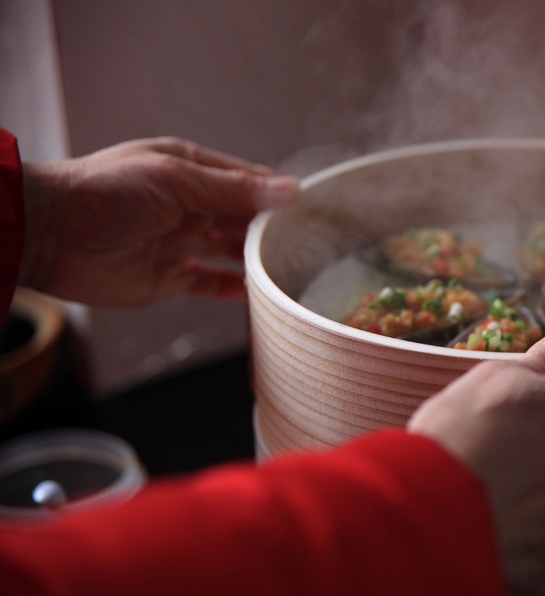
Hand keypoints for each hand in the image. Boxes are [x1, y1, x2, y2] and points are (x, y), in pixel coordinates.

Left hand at [19, 137, 299, 305]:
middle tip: (311, 243)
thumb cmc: (105, 194)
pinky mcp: (167, 277)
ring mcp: (178, 242)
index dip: (279, 194)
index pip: (246, 181)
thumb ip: (233, 190)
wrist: (49, 236)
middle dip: (273, 229)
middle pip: (242, 218)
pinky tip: (258, 293)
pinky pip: (209, 283)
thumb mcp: (175, 180)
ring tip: (291, 269)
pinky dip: (233, 289)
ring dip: (256, 259)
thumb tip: (288, 191)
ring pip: (230, 251)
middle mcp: (186, 205)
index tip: (313, 208)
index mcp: (188, 170)